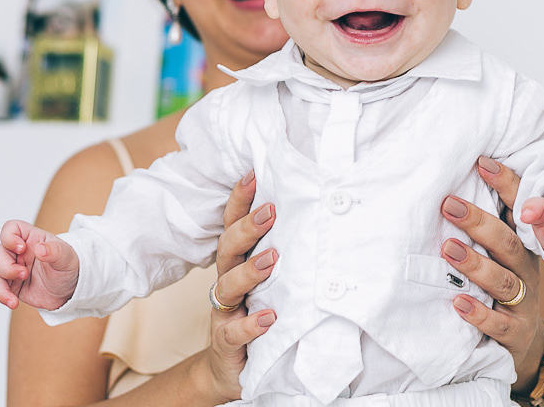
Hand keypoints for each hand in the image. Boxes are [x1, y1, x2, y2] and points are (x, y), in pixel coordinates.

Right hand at [0, 219, 79, 311]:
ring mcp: (12, 271)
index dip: (9, 238)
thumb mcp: (67, 257)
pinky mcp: (10, 288)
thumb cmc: (70, 266)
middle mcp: (17, 253)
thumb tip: (41, 249)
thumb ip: (55, 251)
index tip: (20, 248)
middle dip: (6, 268)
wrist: (72, 288)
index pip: (10, 229)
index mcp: (30, 238)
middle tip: (23, 275)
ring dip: (0, 290)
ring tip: (13, 302)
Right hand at [201, 170, 279, 401]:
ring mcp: (224, 312)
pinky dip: (250, 324)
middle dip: (246, 227)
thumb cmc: (258, 313)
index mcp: (238, 262)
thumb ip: (283, 253)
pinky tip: (269, 318)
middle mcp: (227, 281)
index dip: (239, 200)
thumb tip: (318, 216)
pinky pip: (233, 332)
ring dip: (249, 271)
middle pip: (228, 248)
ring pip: (227, 286)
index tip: (254, 174)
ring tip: (272, 259)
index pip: (233, 224)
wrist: (235, 368)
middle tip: (270, 211)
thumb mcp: (273, 282)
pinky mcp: (226, 342)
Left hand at [439, 158, 543, 393]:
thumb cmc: (500, 287)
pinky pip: (498, 323)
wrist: (521, 342)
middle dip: (479, 222)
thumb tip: (451, 187)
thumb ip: (482, 226)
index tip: (482, 162)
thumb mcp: (498, 255)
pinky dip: (478, 313)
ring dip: (475, 264)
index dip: (505, 185)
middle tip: (450, 205)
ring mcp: (523, 302)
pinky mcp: (515, 332)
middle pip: (507, 242)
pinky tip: (457, 302)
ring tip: (448, 249)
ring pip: (502, 280)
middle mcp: (525, 269)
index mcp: (521, 245)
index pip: (517, 210)